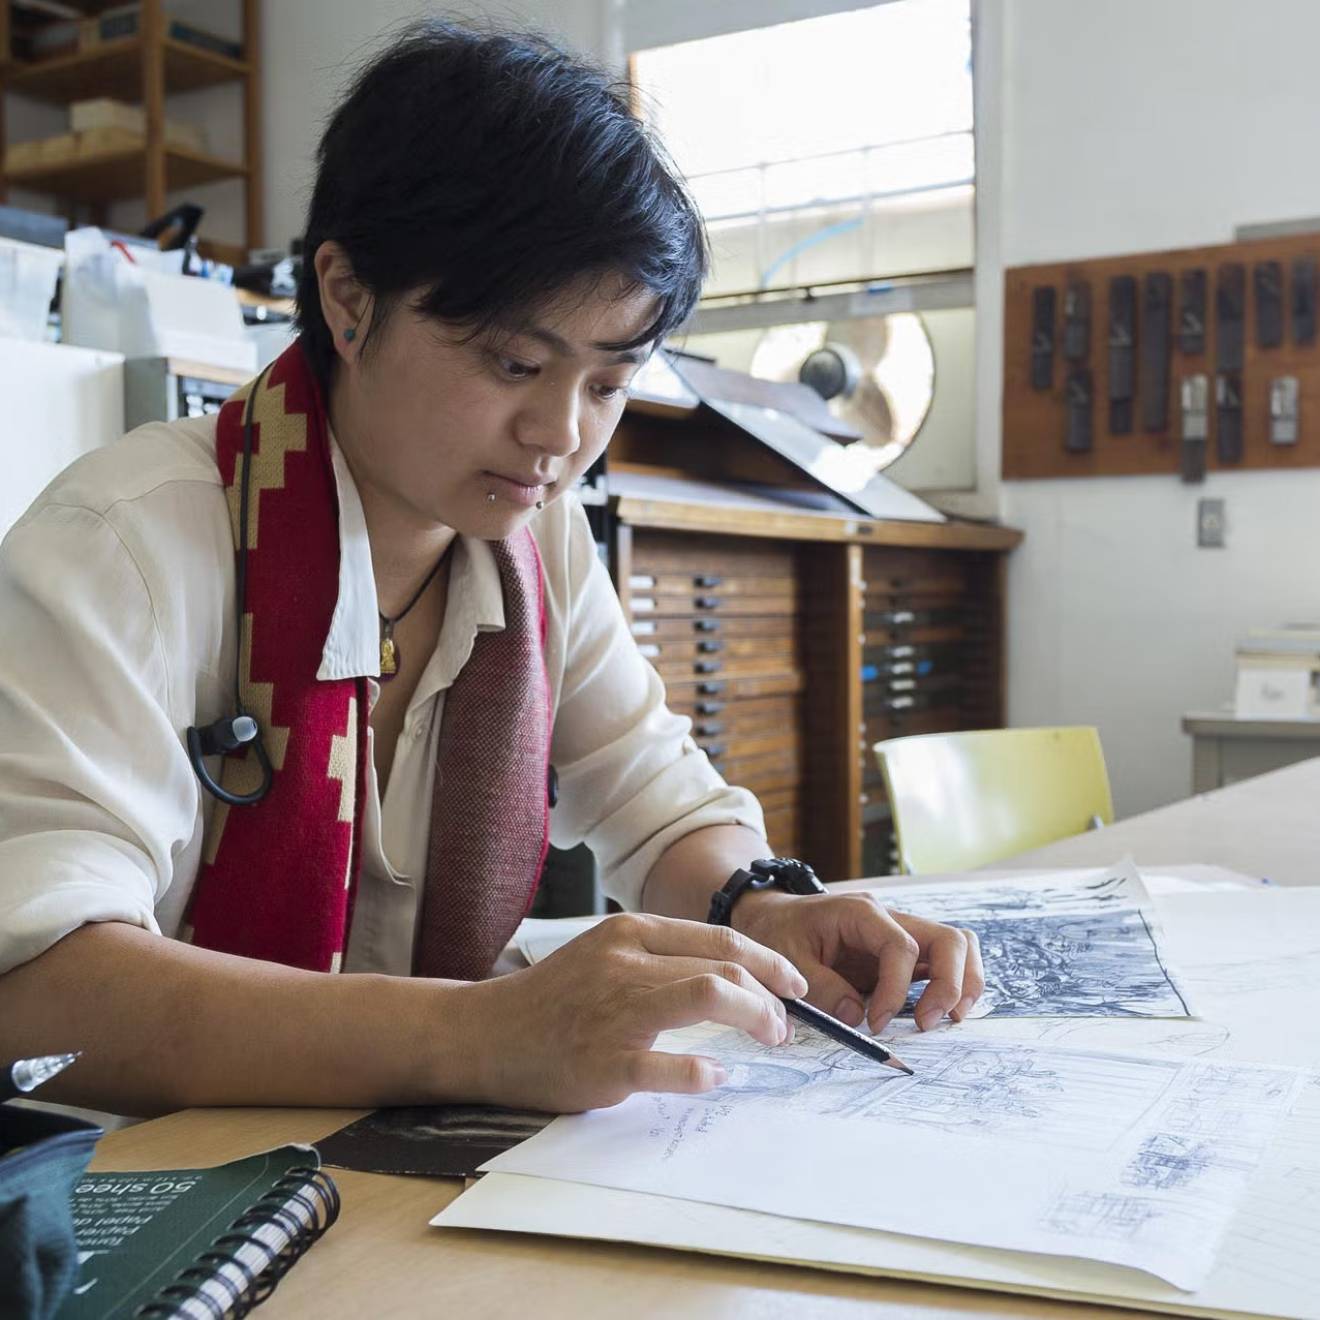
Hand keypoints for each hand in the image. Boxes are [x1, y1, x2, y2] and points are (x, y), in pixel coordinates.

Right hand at [466, 912, 808, 1111]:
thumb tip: (730, 973)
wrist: (487, 1035)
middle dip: (770, 996)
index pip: (720, 937)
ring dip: (755, 1019)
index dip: (768, 962)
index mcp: (630, 932)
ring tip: (768, 1041)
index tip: (793, 983)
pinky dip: (706, 1071)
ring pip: (710, 996)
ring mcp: (616, 1012)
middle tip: (784, 1024)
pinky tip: (716, 1075)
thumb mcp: (604, 954)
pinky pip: (674, 1066)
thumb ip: (659, 956)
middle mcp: (627, 963)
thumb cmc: (554, 998)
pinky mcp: (607, 1063)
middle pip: (725, 965)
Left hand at [732, 890, 983, 1033]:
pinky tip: (940, 1013)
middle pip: (949, 940)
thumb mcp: (787, 959)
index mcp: (861, 913)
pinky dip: (952, 986)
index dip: (896, 990)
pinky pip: (943, 962)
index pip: (902, 947)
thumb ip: (821, 987)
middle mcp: (890, 919)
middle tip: (927, 1024)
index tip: (876, 1024)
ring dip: (962, 984)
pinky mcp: (902, 954)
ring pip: (957, 946)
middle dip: (950, 984)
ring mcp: (900, 934)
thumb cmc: (779, 933)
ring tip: (948, 1019)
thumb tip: (857, 1015)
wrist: (772, 916)